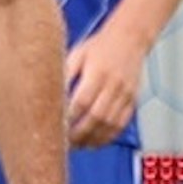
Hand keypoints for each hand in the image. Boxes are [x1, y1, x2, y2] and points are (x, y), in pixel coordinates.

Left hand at [64, 16, 147, 149]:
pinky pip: (121, 124)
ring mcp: (125, 94)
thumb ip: (65, 73)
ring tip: (78, 146)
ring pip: (110, 124)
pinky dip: (108, 137)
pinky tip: (96, 142)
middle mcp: (114, 84)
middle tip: (65, 142)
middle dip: (80, 133)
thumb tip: (49, 92)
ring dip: (93, 139)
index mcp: (98, 72)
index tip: (57, 127)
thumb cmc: (100, 46)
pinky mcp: (132, 100)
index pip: (82, 100)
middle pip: (97, 116)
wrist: (130, 37)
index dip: (69, 116)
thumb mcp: (77, 54)